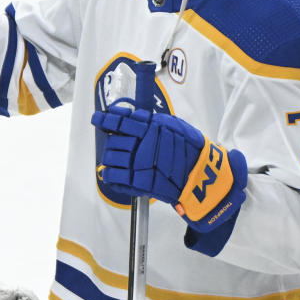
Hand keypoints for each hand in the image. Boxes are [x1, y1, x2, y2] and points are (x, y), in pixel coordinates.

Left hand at [91, 106, 247, 231]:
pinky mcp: (138, 181)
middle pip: (113, 140)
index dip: (105, 119)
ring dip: (110, 159)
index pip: (120, 120)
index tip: (97, 118)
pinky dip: (109, 175)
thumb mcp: (173, 125)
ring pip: (110, 157)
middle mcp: (141, 143)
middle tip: (118, 147)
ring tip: (117, 162)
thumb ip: (152, 122)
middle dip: (113, 143)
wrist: (202, 174)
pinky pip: (113, 176)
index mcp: (150, 127)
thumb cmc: (190, 149)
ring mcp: (138, 163)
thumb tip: (132, 117)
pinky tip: (112, 174)